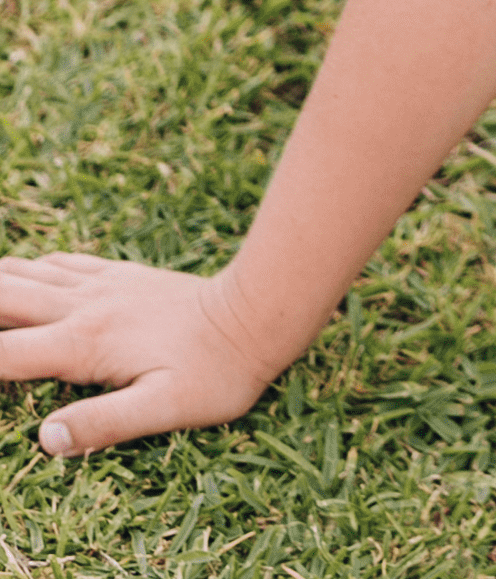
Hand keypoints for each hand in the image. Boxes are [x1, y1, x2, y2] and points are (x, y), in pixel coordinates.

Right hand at [0, 253, 279, 454]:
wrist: (261, 311)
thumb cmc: (217, 372)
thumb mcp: (165, 411)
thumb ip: (104, 425)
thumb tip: (45, 439)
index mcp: (84, 344)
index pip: (0, 355)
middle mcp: (84, 307)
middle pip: (3, 298)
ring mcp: (103, 286)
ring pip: (28, 273)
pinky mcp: (123, 275)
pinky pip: (64, 263)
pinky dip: (31, 265)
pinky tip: (23, 267)